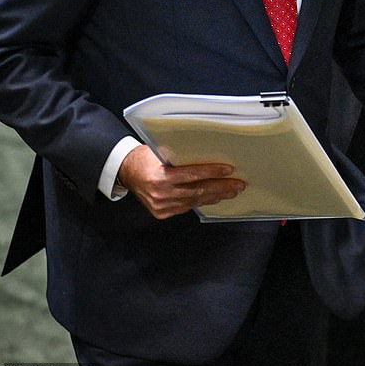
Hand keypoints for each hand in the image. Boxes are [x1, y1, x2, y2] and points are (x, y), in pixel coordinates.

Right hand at [118, 145, 245, 218]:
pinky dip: (202, 201)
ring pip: (194, 201)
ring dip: (215, 196)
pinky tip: (213, 197)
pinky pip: (186, 207)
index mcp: (160, 177)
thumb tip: (207, 155)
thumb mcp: (160, 152)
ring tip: (231, 191)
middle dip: (220, 188)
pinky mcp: (162, 213)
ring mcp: (162, 206)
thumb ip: (180, 157)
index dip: (211, 172)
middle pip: (197, 191)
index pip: (192, 175)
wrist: (126, 171)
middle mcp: (161, 194)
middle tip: (238, 184)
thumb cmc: (145, 157)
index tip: (228, 170)